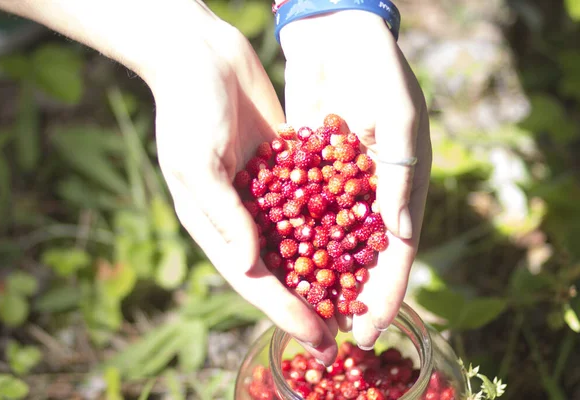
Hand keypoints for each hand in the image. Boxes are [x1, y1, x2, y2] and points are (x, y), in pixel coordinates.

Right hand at [152, 20, 338, 363]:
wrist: (202, 55)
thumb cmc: (187, 108)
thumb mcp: (197, 163)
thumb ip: (223, 214)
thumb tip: (248, 266)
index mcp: (213, 222)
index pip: (252, 279)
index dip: (284, 311)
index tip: (316, 336)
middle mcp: (241, 214)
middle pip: (281, 267)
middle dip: (310, 300)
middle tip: (343, 331)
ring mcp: (265, 191)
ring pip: (301, 239)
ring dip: (327, 268)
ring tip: (358, 295)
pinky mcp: (285, 167)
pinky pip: (312, 199)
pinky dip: (333, 220)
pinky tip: (362, 238)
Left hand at [280, 11, 430, 348]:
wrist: (336, 33)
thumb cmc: (378, 66)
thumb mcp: (398, 113)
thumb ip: (401, 171)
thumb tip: (401, 232)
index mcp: (403, 184)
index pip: (398, 251)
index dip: (387, 292)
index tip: (371, 327)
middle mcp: (370, 191)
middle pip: (361, 254)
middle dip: (349, 293)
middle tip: (331, 328)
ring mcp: (337, 182)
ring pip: (329, 238)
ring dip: (319, 272)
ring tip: (301, 305)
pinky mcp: (307, 168)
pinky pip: (301, 209)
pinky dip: (292, 235)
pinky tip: (275, 260)